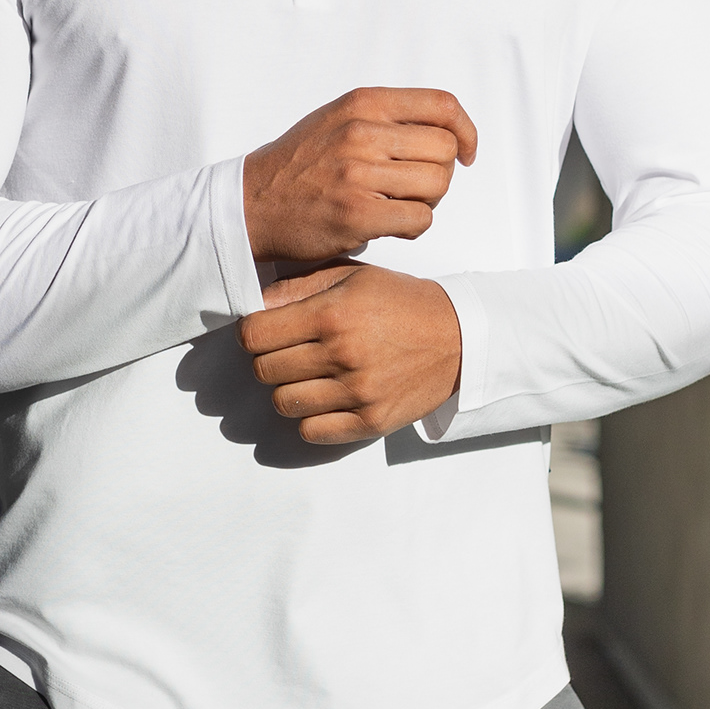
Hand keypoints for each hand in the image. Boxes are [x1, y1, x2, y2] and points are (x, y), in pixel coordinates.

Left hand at [238, 262, 461, 444]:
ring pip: (283, 403)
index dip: (251, 332)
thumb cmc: (399, 302)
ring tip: (309, 376)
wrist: (457, 336)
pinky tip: (325, 399)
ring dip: (288, 389)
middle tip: (290, 352)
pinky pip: (311, 432)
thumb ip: (297, 287)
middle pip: (263, 370)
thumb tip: (253, 304)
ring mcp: (358, 393)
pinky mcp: (371, 421)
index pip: (254, 335)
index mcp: (332, 314)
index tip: (264, 331)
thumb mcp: (350, 276)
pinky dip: (310, 418)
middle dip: (268, 359)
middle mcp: (342, 355)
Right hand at [243, 87, 476, 267]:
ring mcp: (358, 173)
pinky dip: (414, 227)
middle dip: (440, 174)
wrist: (252, 203)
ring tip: (398, 206)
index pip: (443, 106)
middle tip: (414, 188)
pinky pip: (420, 219)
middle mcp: (362, 132)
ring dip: (427, 202)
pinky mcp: (356, 213)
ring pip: (438, 185)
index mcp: (363, 103)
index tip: (466, 153)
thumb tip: (447, 127)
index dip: (466, 132)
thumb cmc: (300, 165)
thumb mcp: (338, 119)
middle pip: (445, 150)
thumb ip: (386, 117)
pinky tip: (390, 225)